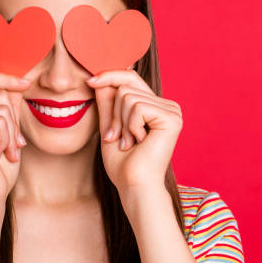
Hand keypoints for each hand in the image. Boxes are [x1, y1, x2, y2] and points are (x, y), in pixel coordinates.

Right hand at [0, 71, 30, 204]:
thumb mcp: (9, 133)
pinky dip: (6, 139)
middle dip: (14, 120)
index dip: (6, 78)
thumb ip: (9, 110)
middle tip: (13, 146)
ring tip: (4, 152)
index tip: (26, 83)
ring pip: (2, 106)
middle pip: (0, 92)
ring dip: (11, 132)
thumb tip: (17, 84)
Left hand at [86, 69, 182, 193]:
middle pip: (127, 85)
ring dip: (121, 122)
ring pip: (128, 96)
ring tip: (129, 142)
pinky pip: (137, 107)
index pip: (131, 79)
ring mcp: (172, 110)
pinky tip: (138, 142)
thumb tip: (99, 78)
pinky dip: (130, 125)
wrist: (134, 185)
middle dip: (114, 112)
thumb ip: (107, 103)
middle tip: (116, 137)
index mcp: (155, 107)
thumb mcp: (110, 127)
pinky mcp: (171, 117)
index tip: (90, 81)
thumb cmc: (123, 164)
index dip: (110, 76)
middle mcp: (167, 106)